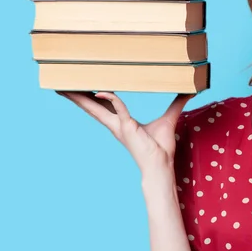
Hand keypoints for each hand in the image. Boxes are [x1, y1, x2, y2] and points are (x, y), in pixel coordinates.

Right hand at [56, 91, 194, 173]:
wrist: (161, 165)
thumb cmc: (162, 147)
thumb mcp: (170, 118)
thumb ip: (177, 103)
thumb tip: (189, 91)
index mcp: (122, 123)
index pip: (103, 107)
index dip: (92, 97)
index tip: (83, 86)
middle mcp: (116, 125)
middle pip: (92, 107)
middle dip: (77, 96)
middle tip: (62, 85)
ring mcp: (119, 126)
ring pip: (96, 107)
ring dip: (81, 97)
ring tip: (66, 88)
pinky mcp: (127, 127)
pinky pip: (118, 108)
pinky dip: (111, 98)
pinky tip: (102, 90)